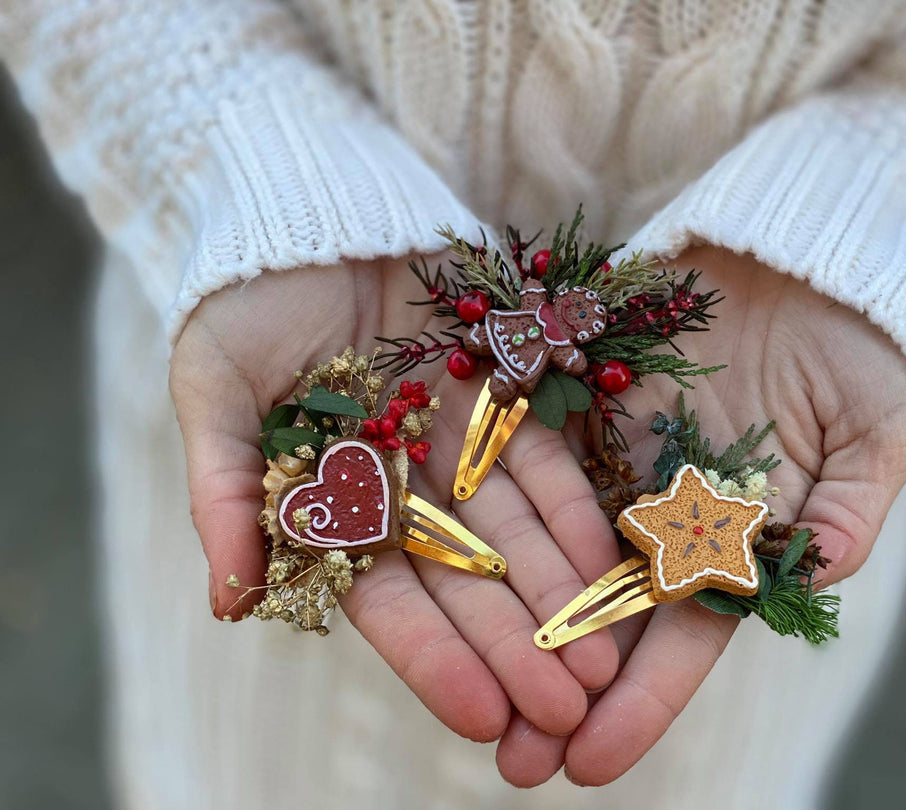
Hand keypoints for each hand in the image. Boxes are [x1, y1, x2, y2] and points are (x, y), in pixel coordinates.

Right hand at [169, 259, 619, 742]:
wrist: (310, 213)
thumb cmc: (243, 305)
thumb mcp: (216, 393)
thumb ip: (224, 492)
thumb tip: (228, 602)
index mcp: (337, 505)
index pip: (390, 601)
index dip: (437, 661)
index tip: (487, 720)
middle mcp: (407, 487)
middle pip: (469, 581)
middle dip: (517, 646)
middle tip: (568, 711)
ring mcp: (459, 442)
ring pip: (516, 530)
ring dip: (560, 591)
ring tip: (603, 657)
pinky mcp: (503, 390)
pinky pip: (544, 457)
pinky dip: (572, 505)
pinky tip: (607, 556)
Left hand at [495, 246, 905, 785]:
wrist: (804, 258)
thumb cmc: (859, 347)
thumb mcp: (877, 428)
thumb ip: (848, 505)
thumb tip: (820, 569)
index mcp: (735, 536)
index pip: (686, 633)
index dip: (643, 700)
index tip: (594, 763)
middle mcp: (662, 510)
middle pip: (605, 614)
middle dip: (559, 689)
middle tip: (512, 766)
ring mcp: (613, 459)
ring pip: (554, 553)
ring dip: (511, 624)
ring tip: (466, 695)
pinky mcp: (576, 400)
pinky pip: (526, 462)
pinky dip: (492, 516)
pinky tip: (445, 568)